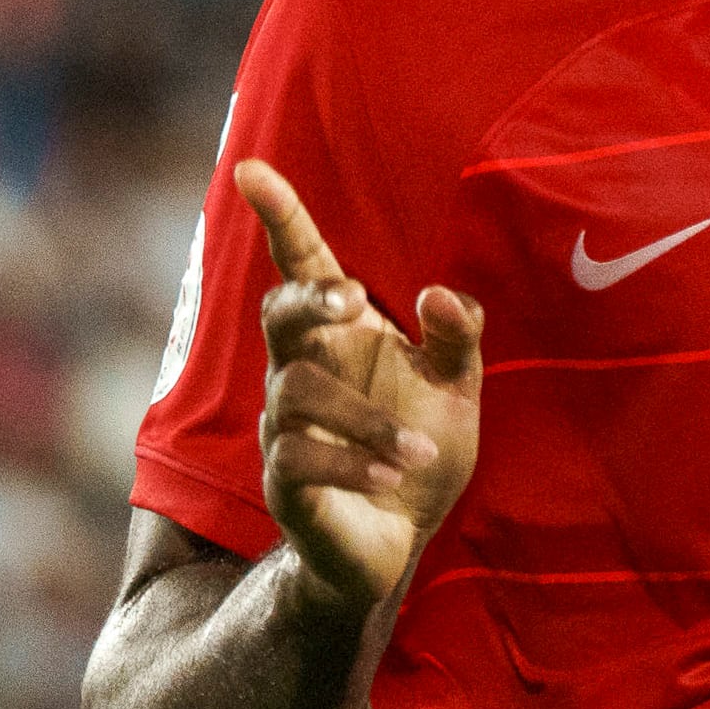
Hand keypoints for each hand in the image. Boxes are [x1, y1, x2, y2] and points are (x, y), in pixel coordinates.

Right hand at [236, 158, 482, 614]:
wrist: (397, 540)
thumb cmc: (419, 448)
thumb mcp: (457, 388)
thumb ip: (458, 337)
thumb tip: (437, 293)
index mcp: (340, 336)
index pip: (301, 264)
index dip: (279, 216)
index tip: (251, 169)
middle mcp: (300, 371)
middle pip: (277, 313)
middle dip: (307, 299)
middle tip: (351, 300)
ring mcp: (284, 426)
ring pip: (298, 392)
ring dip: (365, 420)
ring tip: (418, 452)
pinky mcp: (283, 483)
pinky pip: (298, 457)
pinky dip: (351, 462)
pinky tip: (394, 476)